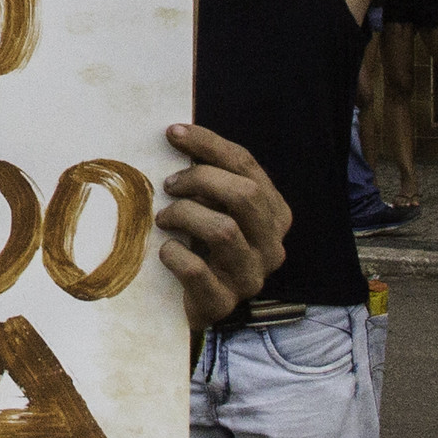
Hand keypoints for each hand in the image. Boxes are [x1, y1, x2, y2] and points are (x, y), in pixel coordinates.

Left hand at [156, 124, 289, 328]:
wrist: (190, 305)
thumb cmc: (200, 246)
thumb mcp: (213, 207)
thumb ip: (208, 177)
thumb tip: (177, 135)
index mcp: (274, 214)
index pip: (247, 166)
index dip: (209, 144)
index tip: (173, 133)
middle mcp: (271, 245)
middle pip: (246, 195)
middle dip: (200, 180)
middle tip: (169, 185)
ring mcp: (251, 277)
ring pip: (224, 230)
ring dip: (184, 215)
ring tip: (163, 218)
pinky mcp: (222, 303)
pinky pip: (196, 269)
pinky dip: (173, 254)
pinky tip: (164, 250)